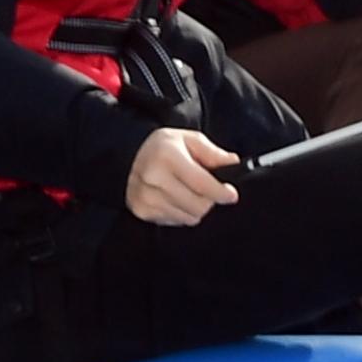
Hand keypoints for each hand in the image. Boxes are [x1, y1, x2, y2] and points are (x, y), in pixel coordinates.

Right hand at [126, 126, 240, 226]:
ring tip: (190, 193)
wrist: (128, 156)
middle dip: (210, 201)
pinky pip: (174, 222)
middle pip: (196, 205)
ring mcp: (145, 196)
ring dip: (196, 208)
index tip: (231, 195)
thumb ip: (213, 152)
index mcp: (166, 155)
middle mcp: (152, 177)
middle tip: (209, 192)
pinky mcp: (141, 210)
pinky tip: (175, 199)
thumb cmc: (164, 147)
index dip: (220, 192)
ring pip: (188, 217)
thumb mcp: (190, 140)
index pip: (200, 183)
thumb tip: (233, 163)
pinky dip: (181, 213)